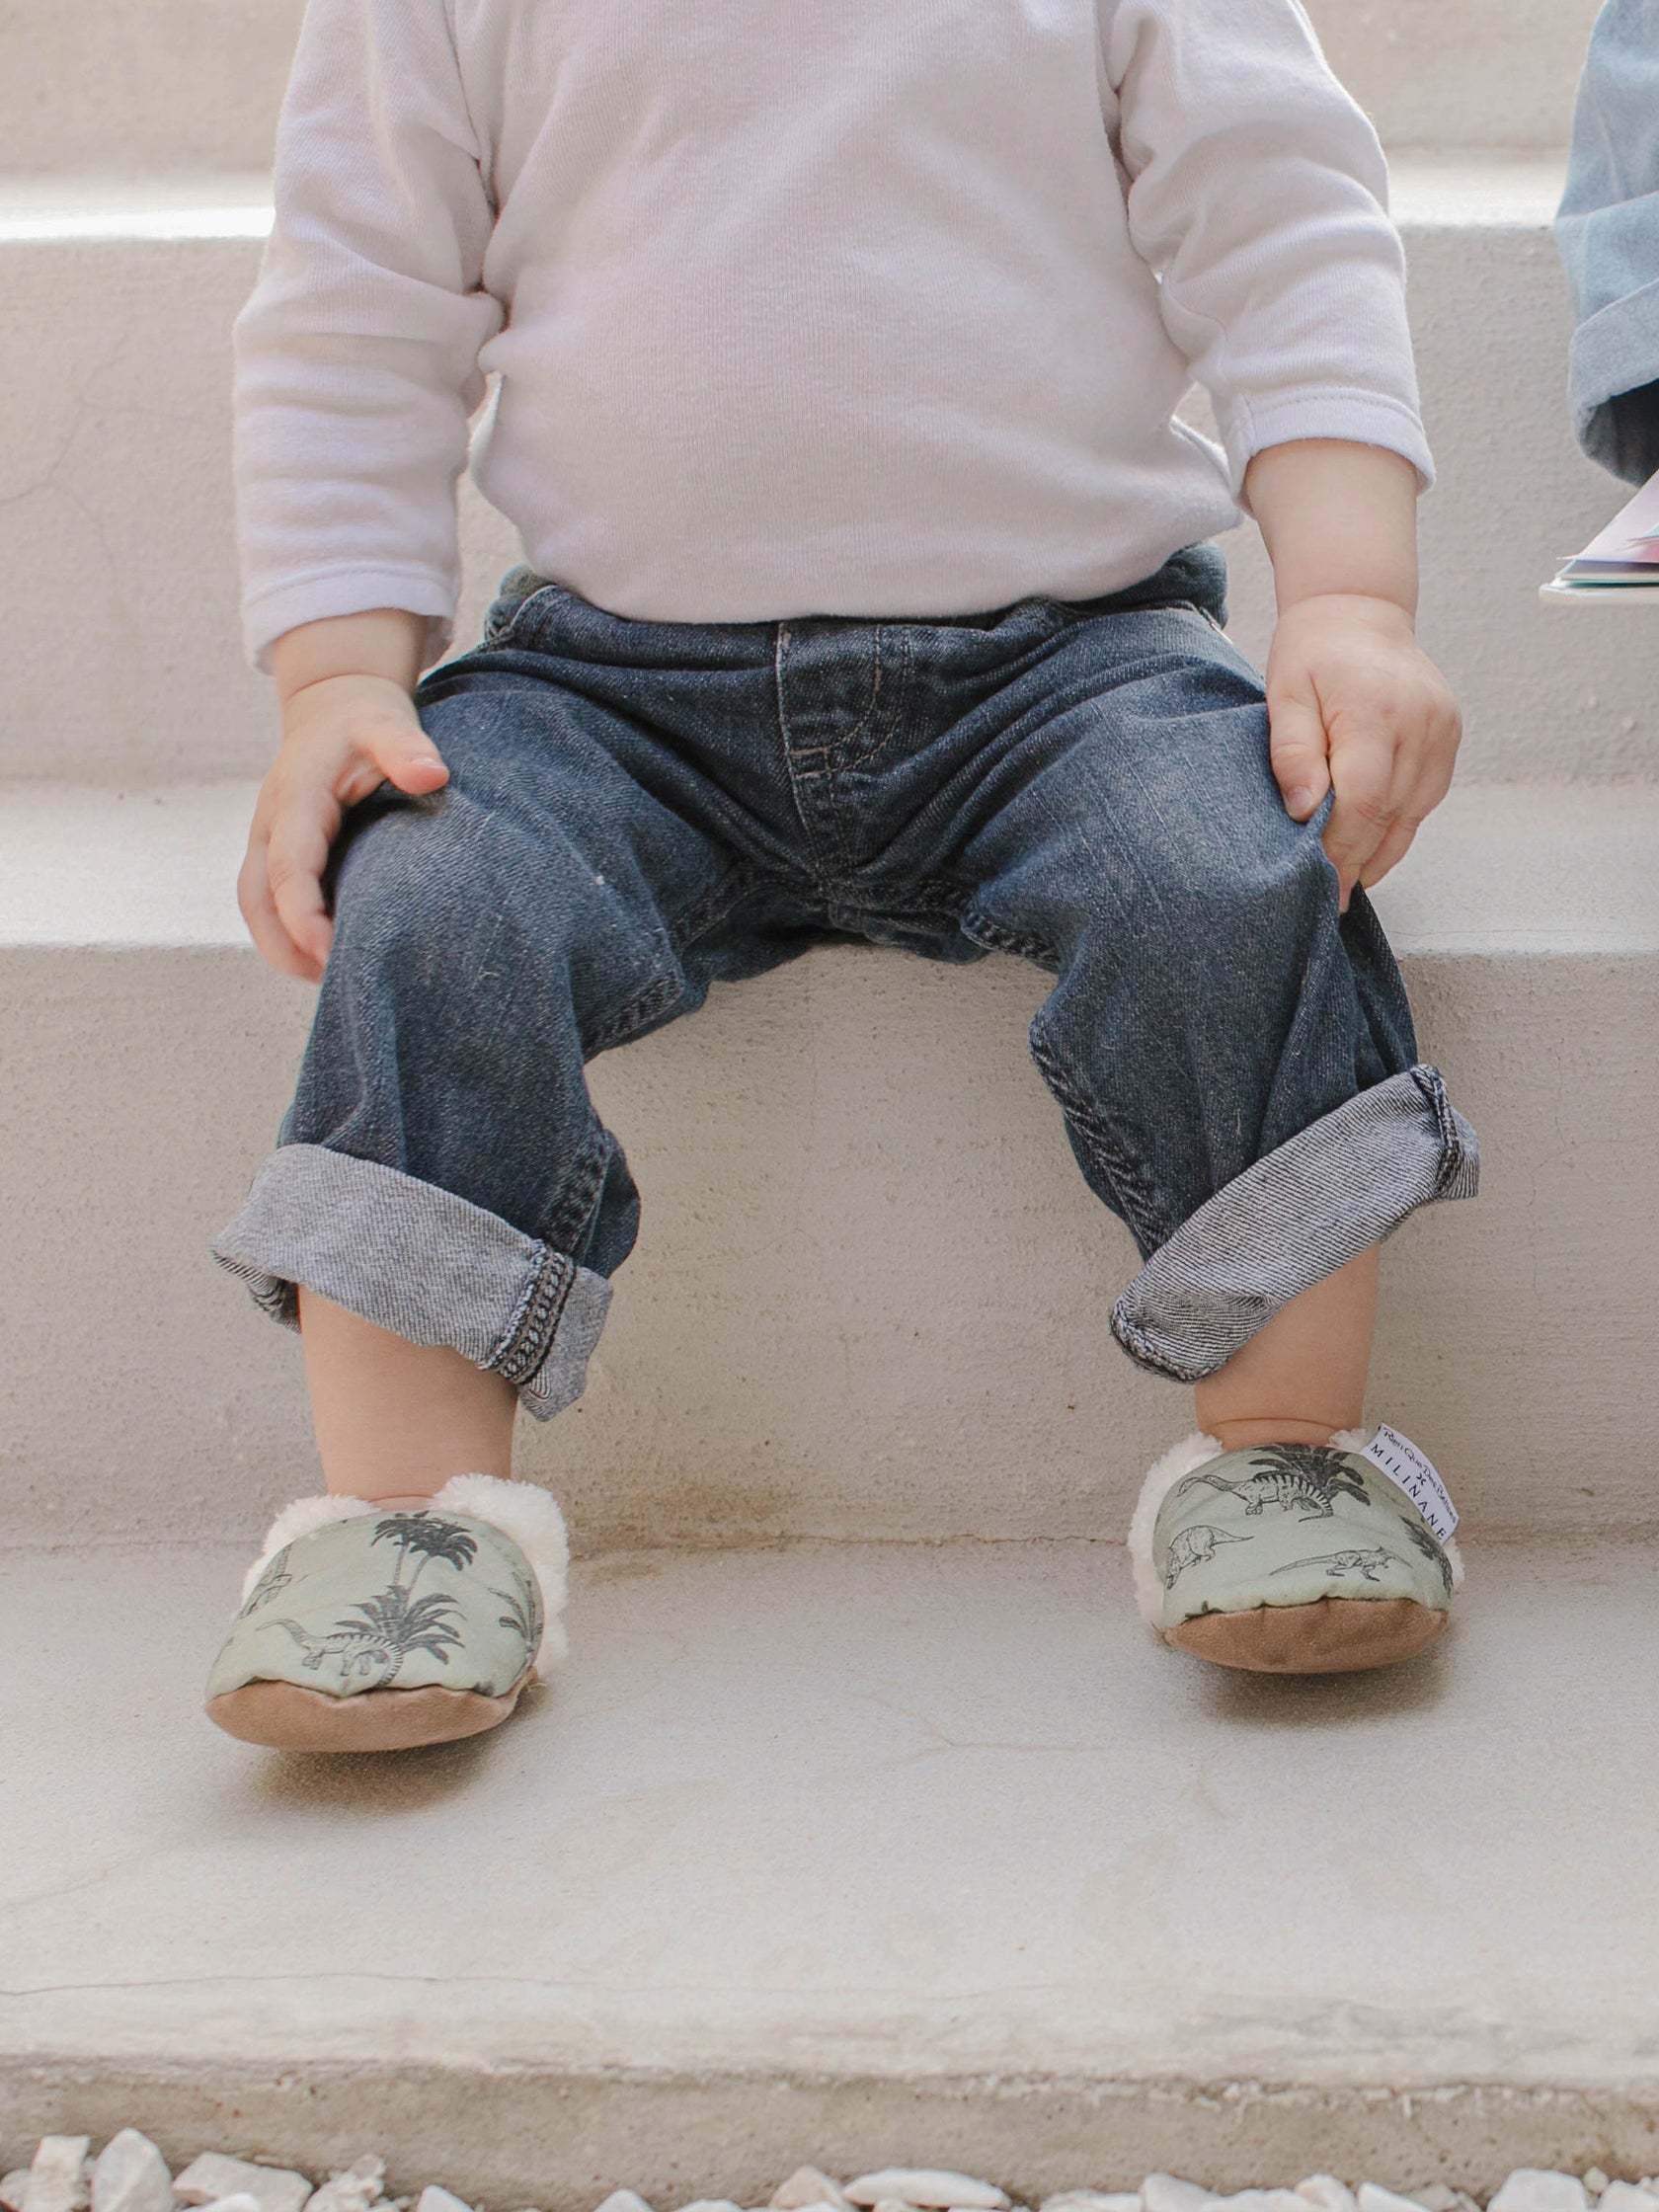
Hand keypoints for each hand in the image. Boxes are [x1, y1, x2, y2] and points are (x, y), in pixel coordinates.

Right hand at [239, 671, 448, 980]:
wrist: (332, 711)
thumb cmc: (363, 724)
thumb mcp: (385, 723)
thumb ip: (405, 747)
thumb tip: (433, 774)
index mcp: (295, 800)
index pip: (288, 867)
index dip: (303, 915)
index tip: (332, 952)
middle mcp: (270, 827)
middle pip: (257, 901)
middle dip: (286, 948)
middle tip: (335, 985)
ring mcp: (267, 845)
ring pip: (257, 910)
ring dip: (285, 951)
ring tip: (334, 985)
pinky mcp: (276, 858)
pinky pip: (270, 907)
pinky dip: (291, 940)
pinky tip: (331, 962)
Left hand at [1264, 592, 1460, 908]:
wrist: (1359, 612)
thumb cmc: (1312, 655)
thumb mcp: (1284, 696)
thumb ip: (1292, 753)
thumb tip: (1304, 812)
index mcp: (1376, 712)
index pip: (1363, 803)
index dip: (1340, 850)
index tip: (1316, 882)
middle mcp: (1421, 723)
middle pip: (1390, 814)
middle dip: (1356, 861)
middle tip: (1329, 898)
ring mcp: (1443, 730)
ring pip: (1414, 813)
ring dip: (1381, 852)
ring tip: (1350, 883)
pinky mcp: (1451, 736)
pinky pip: (1427, 797)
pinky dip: (1399, 826)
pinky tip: (1373, 847)